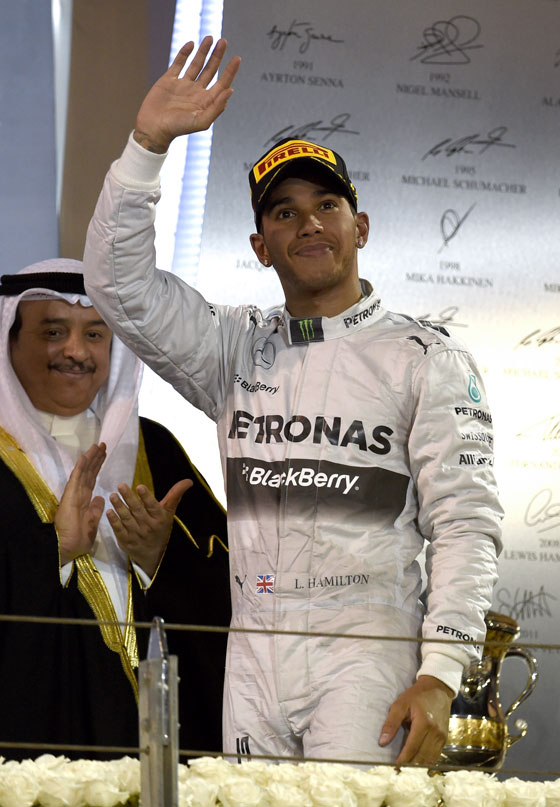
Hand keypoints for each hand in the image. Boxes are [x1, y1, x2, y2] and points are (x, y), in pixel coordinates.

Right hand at [55, 443, 106, 564]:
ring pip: (83, 471)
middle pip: (89, 472)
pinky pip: (76, 477)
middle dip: (96, 459)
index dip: (98, 467)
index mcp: (85, 500)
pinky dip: (81, 466)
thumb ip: (96, 509)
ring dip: (90, 458)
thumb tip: (100, 498)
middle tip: (103, 445)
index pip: (92, 479)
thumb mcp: (93, 522)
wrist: (69, 546)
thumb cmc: (80, 538)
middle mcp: (79, 493)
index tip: (104, 455)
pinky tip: (86, 455)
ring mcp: (74, 492)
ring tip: (98, 445)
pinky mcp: (70, 494)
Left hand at [107, 479, 192, 576]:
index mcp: (160, 518)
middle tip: (121, 486)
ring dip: (119, 507)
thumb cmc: (161, 529)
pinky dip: (114, 521)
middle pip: (137, 510)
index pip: (153, 506)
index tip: (139, 486)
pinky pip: (119, 530)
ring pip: (127, 519)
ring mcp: (136, 534)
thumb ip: (175, 495)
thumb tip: (189, 480)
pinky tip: (109, 511)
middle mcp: (148, 526)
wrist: (154, 556)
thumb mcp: (169, 513)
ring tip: (113, 496)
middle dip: (129, 498)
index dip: (146, 496)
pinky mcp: (126, 541)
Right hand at [134, 37, 240, 152]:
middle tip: (223, 41)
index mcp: (205, 101)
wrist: (153, 128)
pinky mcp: (169, 80)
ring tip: (210, 38)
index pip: (222, 83)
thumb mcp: (200, 121)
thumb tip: (230, 90)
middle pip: (210, 70)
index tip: (237, 58)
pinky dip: (184, 53)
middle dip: (217, 56)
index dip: (230, 71)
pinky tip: (192, 44)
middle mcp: (196, 92)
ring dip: (204, 51)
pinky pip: (178, 63)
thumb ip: (216, 107)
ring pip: (196, 64)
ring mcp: (183, 85)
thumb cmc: (177, 128)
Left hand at [378, 675, 452, 764]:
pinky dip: (427, 763)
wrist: (437, 689)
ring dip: (418, 768)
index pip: (412, 748)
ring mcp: (442, 737)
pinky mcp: (445, 738)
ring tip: (406, 773)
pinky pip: (436, 756)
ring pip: (430, 759)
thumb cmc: (416, 695)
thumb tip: (382, 742)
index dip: (403, 760)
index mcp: (424, 723)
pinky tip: (418, 766)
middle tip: (398, 774)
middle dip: (410, 767)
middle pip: (422, 757)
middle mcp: (435, 732)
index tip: (393, 769)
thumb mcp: (400, 704)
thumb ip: (391, 723)